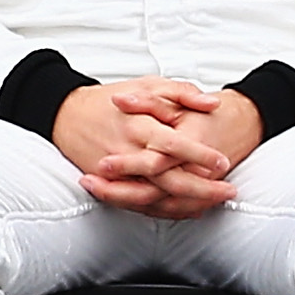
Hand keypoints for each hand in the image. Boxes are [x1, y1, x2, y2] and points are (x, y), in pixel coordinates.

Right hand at [55, 76, 243, 215]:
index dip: (199, 155)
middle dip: (202, 189)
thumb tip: (212, 103)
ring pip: (157, 198)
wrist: (66, 116)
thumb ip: (181, 92)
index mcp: (137, 126)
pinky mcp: (110, 186)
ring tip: (214, 203)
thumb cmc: (108, 100)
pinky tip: (189, 208)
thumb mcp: (147, 84)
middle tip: (228, 190)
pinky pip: (141, 205)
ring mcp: (117, 175)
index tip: (222, 161)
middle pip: (168, 180)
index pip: (172, 145)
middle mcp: (127, 153)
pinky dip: (166, 209)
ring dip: (188, 203)